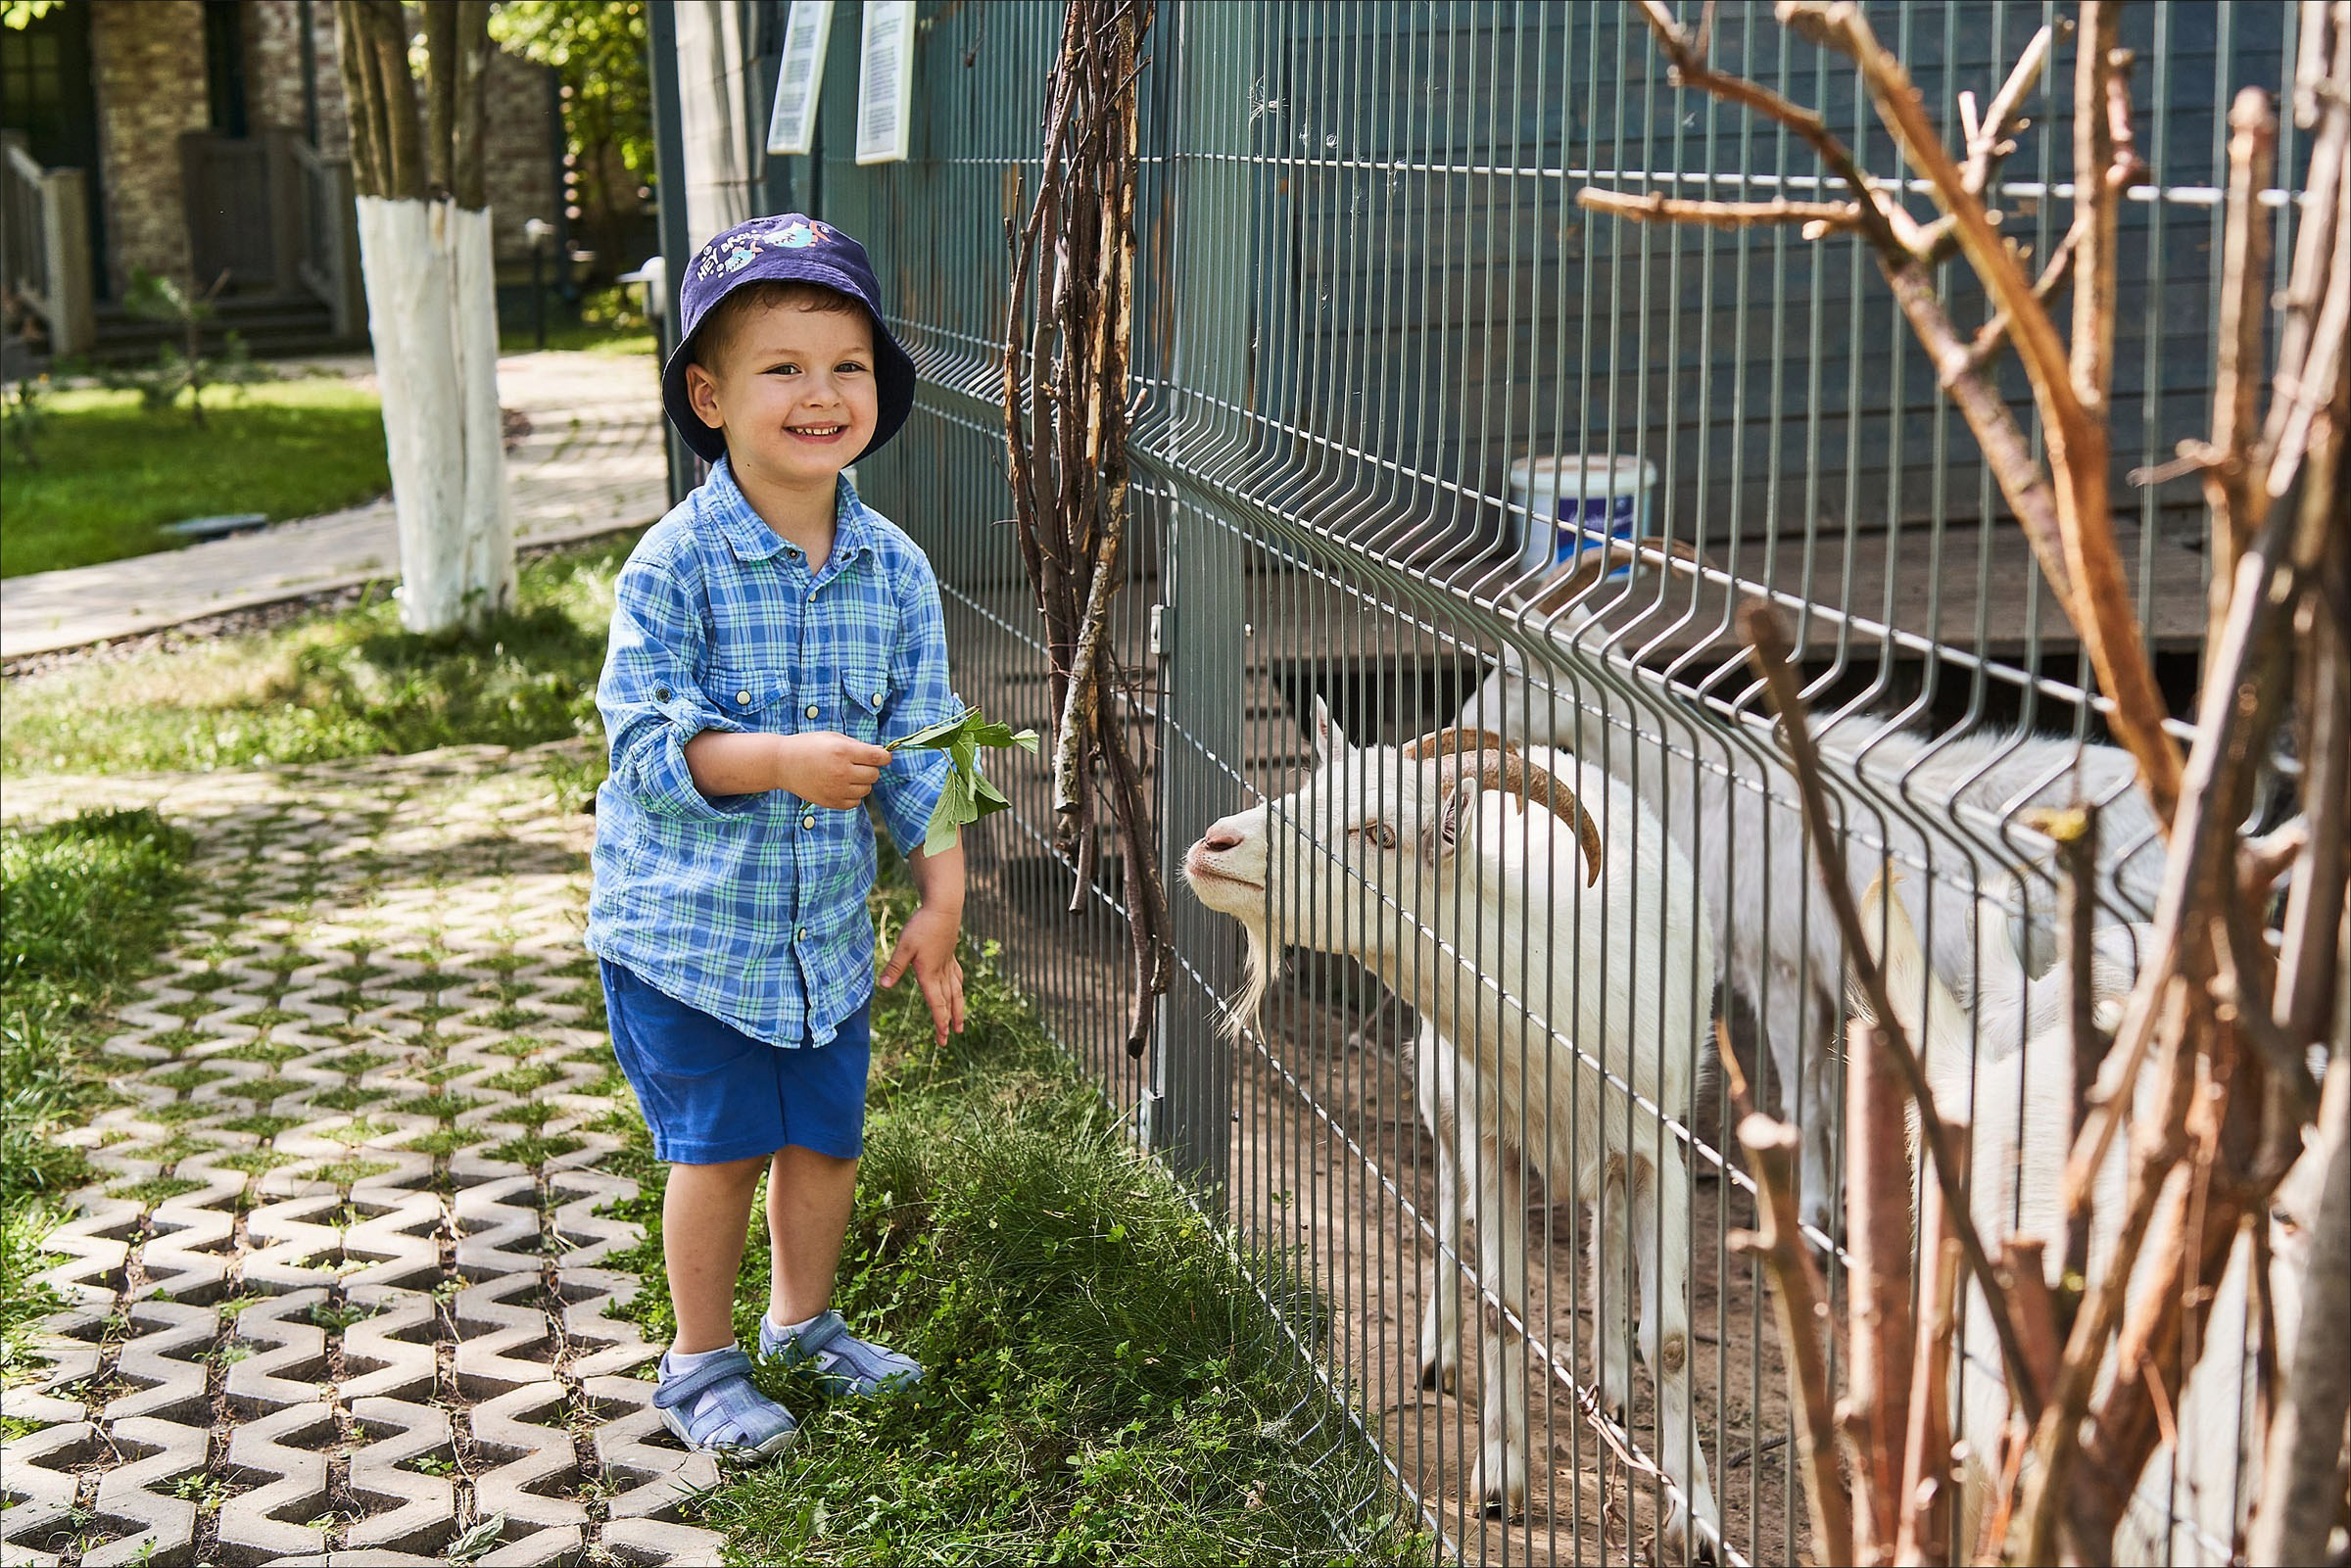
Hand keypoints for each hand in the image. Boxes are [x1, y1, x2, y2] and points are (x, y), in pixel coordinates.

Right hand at [779, 732, 891, 808]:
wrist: (783, 763)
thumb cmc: (809, 746)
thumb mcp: (833, 738)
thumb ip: (859, 746)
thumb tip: (882, 754)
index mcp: (843, 752)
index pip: (877, 758)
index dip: (885, 757)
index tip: (884, 757)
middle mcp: (841, 771)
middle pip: (874, 775)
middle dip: (870, 769)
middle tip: (858, 764)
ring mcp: (836, 789)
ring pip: (866, 790)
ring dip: (861, 782)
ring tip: (846, 774)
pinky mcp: (830, 802)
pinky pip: (855, 802)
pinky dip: (853, 795)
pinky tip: (841, 785)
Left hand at [879, 903, 964, 1044]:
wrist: (943, 908)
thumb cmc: (922, 926)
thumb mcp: (904, 946)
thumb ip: (895, 967)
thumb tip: (884, 986)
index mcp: (929, 973)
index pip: (936, 1003)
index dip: (939, 1021)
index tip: (943, 1038)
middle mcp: (941, 972)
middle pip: (948, 1002)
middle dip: (949, 1021)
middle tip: (949, 1038)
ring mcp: (948, 963)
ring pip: (956, 991)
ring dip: (958, 1008)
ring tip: (960, 1023)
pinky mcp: (950, 954)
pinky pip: (957, 977)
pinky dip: (958, 988)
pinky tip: (958, 989)